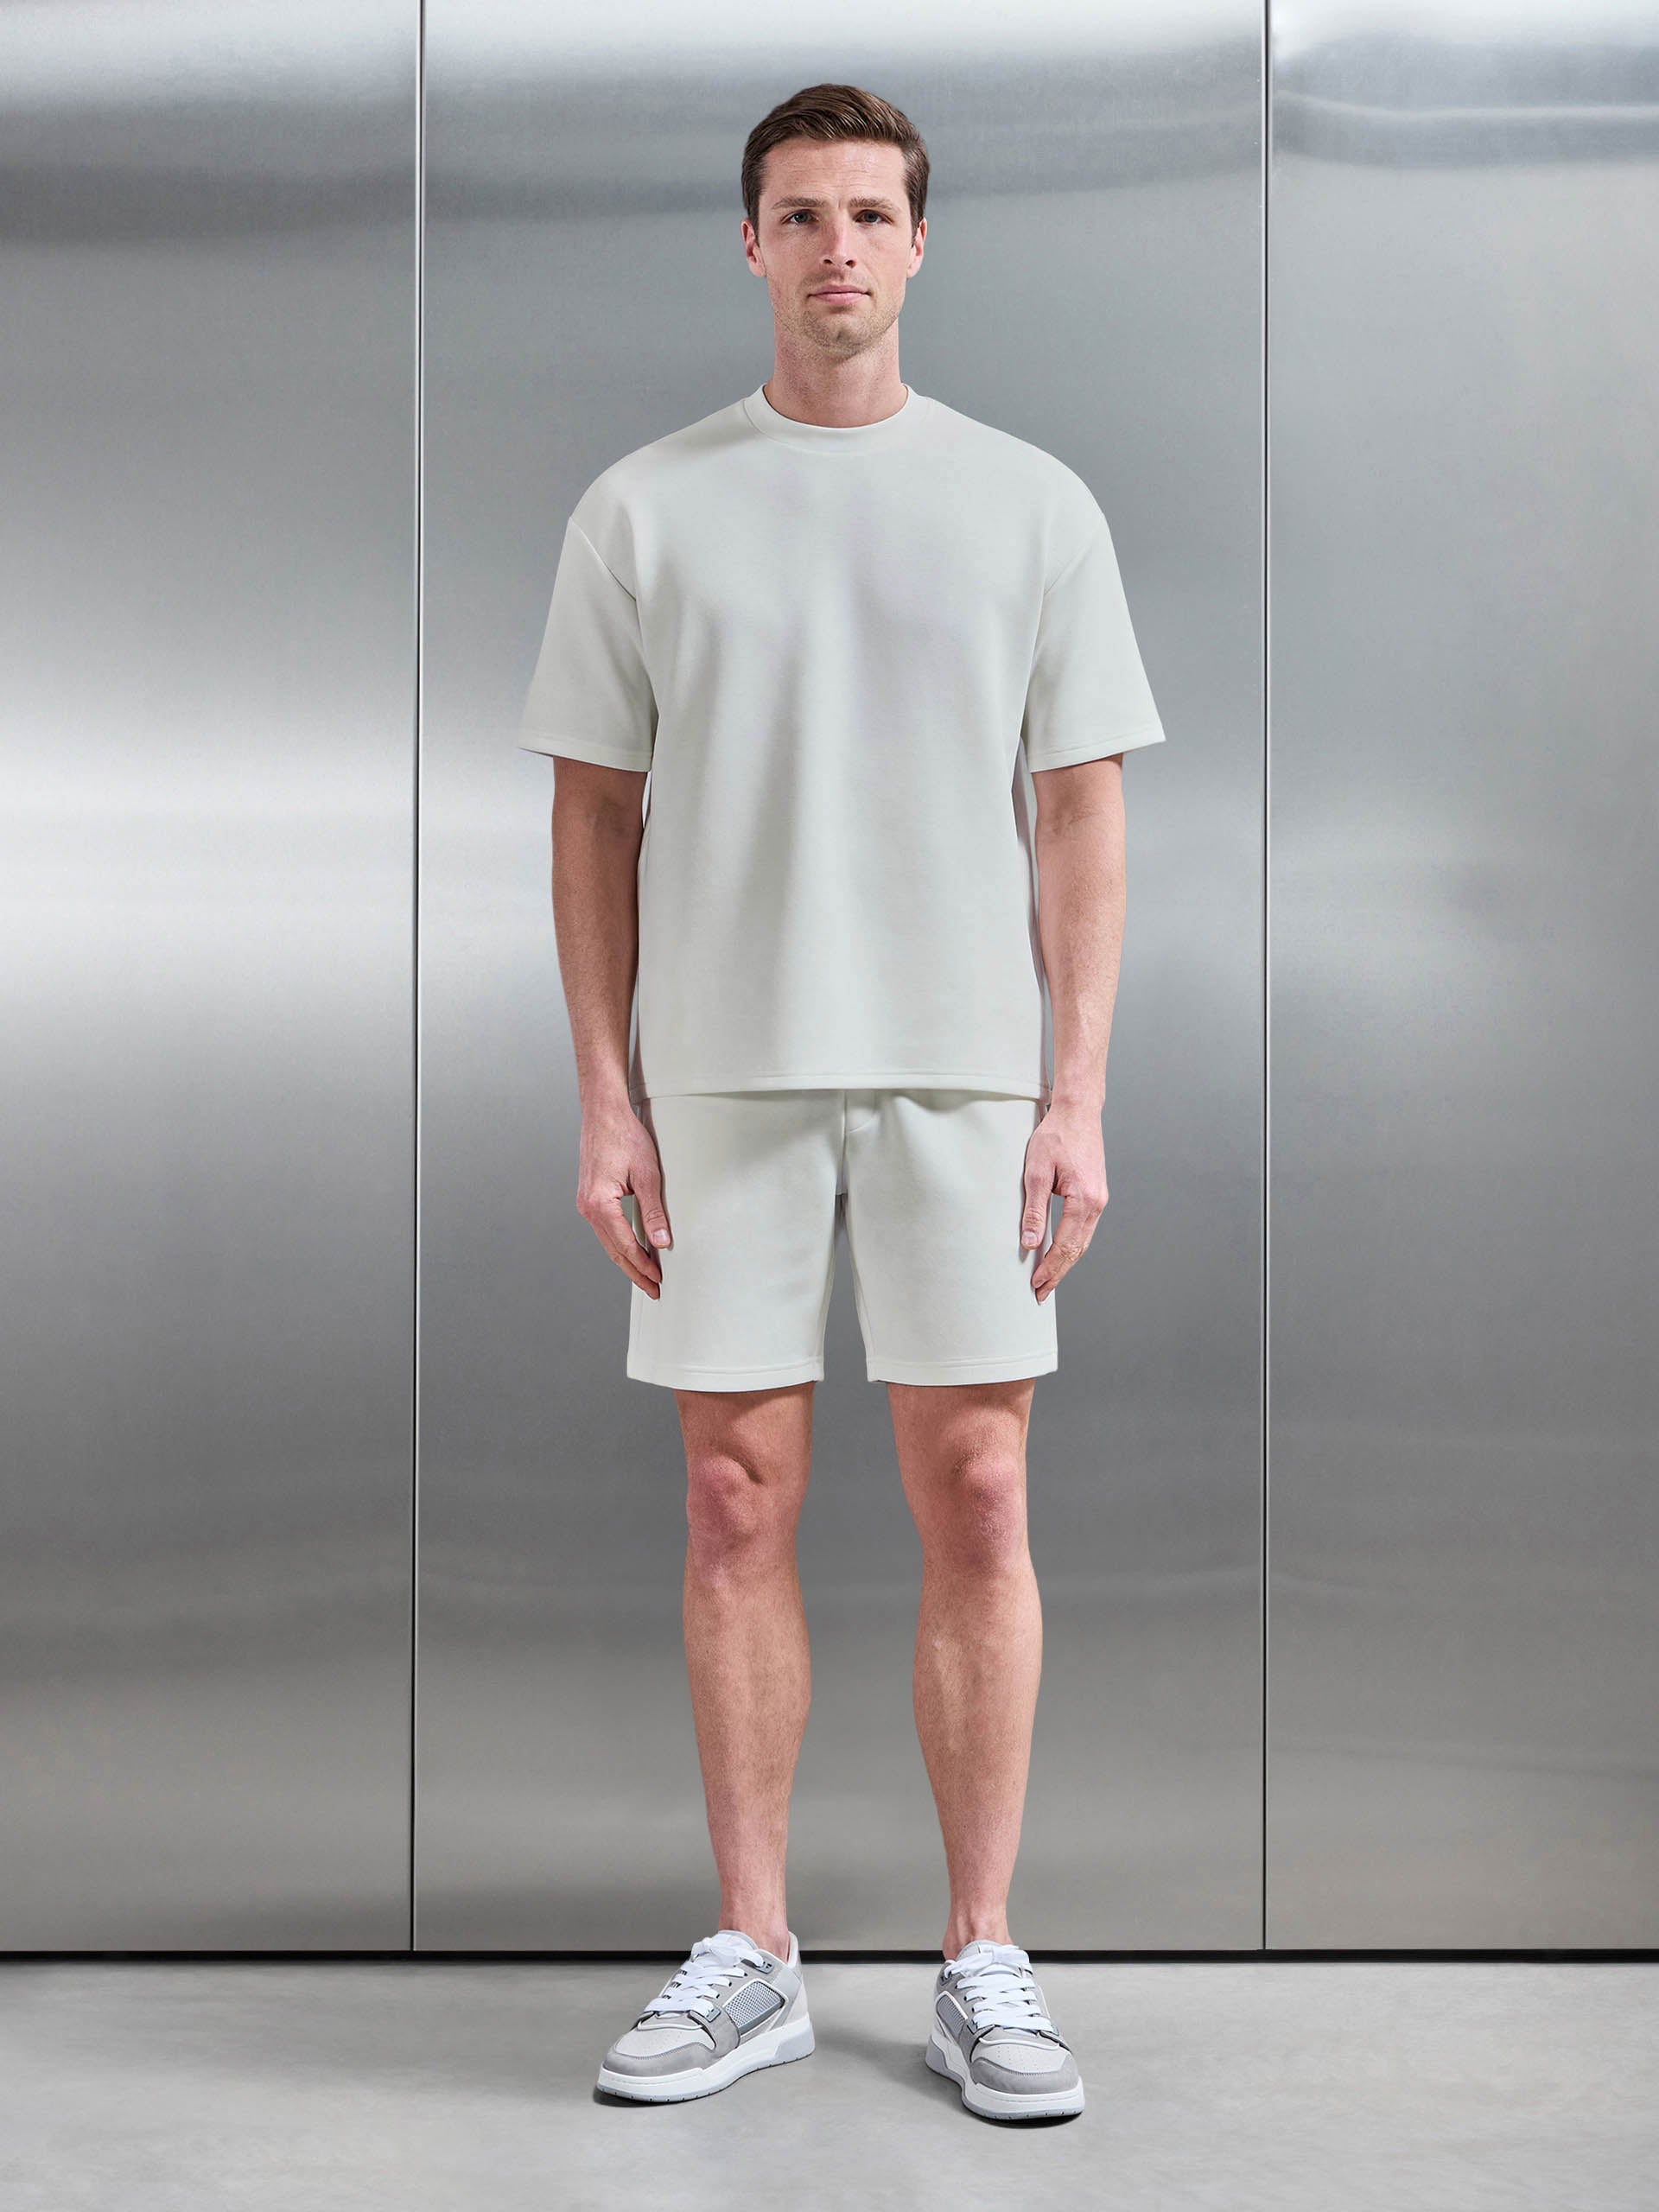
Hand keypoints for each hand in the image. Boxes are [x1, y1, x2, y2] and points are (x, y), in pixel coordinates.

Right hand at [577, 1097, 672, 1296]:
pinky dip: (619, 1243)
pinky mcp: (589, 1197)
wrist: (603, 1112)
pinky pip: (605, 1229)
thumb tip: (661, 1241)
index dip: (643, 1267)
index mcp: (599, 1204)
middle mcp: (587, 1207)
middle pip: (613, 1251)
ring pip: (607, 1242)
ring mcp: (585, 1203)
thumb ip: (654, 1212)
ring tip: (646, 1275)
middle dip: (634, 1272)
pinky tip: (632, 1249)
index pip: (624, 1247)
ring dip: (627, 1259)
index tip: (657, 1281)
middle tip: (653, 1289)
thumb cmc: (623, 1136)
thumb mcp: (647, 1175)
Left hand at [1021, 1100, 1108, 1302]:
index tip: (1036, 1284)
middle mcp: (1098, 1203)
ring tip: (1049, 1279)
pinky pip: (1085, 1228)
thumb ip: (1035, 1210)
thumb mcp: (1036, 1171)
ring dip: (1066, 1261)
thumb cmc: (1056, 1136)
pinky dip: (1073, 1244)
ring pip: (1084, 1241)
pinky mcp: (1096, 1194)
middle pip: (1078, 1249)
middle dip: (1059, 1273)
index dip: (1050, 1268)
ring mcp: (1100, 1199)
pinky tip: (1060, 1252)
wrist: (1078, 1111)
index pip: (1066, 1245)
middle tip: (1041, 1293)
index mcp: (1085, 1199)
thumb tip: (1031, 1243)